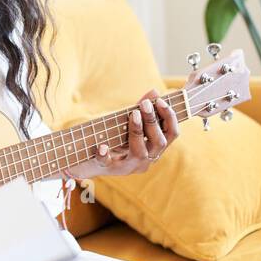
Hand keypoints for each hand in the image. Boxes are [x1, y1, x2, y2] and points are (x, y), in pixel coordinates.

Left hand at [63, 89, 179, 179]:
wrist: (88, 161)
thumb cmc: (113, 139)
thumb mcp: (128, 124)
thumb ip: (141, 109)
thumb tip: (155, 91)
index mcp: (153, 148)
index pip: (172, 134)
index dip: (170, 117)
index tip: (160, 101)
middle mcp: (145, 160)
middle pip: (159, 143)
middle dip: (153, 121)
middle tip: (145, 104)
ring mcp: (127, 167)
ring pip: (140, 153)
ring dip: (138, 132)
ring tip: (132, 114)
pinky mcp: (108, 169)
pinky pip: (107, 163)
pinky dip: (105, 154)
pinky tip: (102, 146)